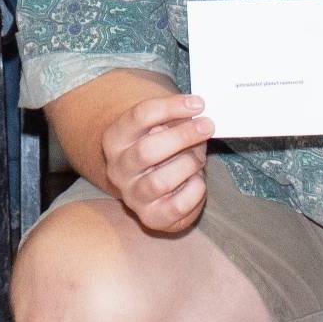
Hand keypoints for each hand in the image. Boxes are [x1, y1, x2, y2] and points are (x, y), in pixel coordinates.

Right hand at [97, 89, 213, 233]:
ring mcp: (132, 196)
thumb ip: (175, 118)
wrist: (148, 186)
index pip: (140, 116)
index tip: (198, 104)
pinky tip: (197, 181)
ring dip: (188, 165)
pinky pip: (178, 206)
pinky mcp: (150, 217)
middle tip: (207, 126)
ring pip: (161, 181)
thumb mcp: (161, 127)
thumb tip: (199, 112)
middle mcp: (117, 169)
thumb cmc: (161, 148)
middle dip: (183, 136)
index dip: (172, 107)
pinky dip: (195, 190)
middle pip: (147, 150)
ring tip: (199, 159)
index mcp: (115, 139)